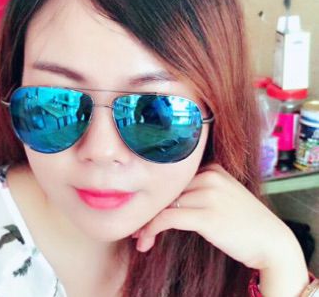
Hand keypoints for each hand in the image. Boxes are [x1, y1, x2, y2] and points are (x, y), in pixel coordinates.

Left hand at [133, 163, 303, 270]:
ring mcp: (209, 194)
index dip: (155, 195)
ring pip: (163, 204)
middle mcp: (209, 176)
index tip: (142, 209)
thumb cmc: (245, 221)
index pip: (172, 178)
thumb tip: (165, 198)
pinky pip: (167, 218)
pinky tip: (146, 240)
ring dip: (146, 223)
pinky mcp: (207, 215)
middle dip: (148, 209)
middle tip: (136, 226)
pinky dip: (151, 229)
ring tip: (139, 237)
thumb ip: (199, 188)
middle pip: (166, 189)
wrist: (272, 242)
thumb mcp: (223, 194)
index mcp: (212, 168)